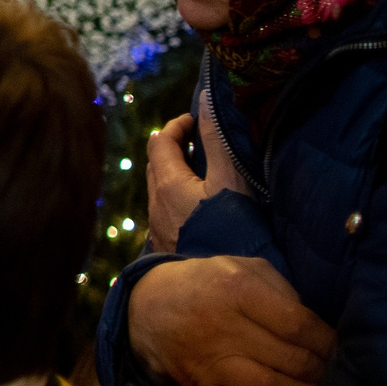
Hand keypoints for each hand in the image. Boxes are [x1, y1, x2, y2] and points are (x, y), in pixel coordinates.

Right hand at [127, 255, 335, 385]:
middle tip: (333, 372)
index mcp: (237, 290)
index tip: (339, 347)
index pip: (298, 324)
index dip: (328, 341)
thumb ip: (281, 289)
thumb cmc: (209, 283)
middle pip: (290, 359)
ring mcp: (210, 361)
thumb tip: (315, 327)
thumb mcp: (243, 267)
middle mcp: (224, 327)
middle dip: (322, 370)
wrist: (150, 304)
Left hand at [145, 101, 246, 254]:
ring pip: (161, 191)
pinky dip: (180, 199)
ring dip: (177, 175)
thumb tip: (205, 98)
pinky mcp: (169, 248)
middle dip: (174, 148)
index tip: (198, 121)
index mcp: (166, 184)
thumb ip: (217, 139)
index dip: (176, 126)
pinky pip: (167, 214)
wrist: (223, 286)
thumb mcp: (228, 179)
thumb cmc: (231, 229)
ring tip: (206, 175)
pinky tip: (203, 209)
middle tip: (201, 144)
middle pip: (156, 164)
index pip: (159, 141)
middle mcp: (156, 205)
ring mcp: (160, 229)